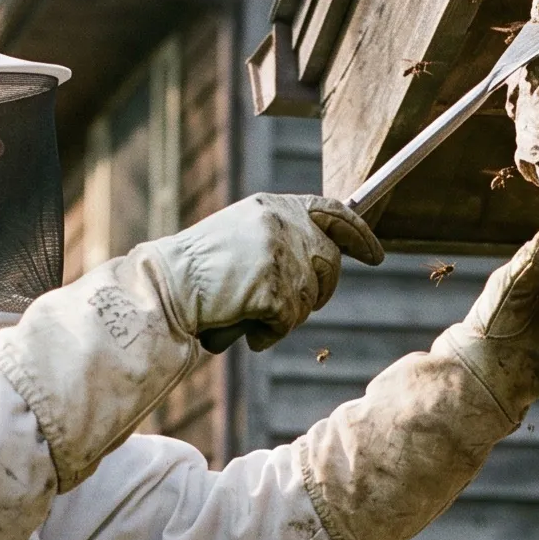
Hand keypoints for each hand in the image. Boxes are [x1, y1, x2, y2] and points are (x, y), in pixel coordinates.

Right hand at [135, 193, 382, 352]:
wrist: (163, 288)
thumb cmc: (195, 273)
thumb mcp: (241, 238)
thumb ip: (279, 240)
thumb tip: (320, 264)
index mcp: (273, 206)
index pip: (332, 211)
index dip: (358, 234)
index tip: (375, 255)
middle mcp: (281, 224)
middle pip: (330, 263)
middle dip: (319, 292)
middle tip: (288, 309)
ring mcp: (279, 255)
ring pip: (310, 298)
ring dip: (285, 316)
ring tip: (247, 313)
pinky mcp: (273, 287)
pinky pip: (288, 321)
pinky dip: (268, 333)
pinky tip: (243, 326)